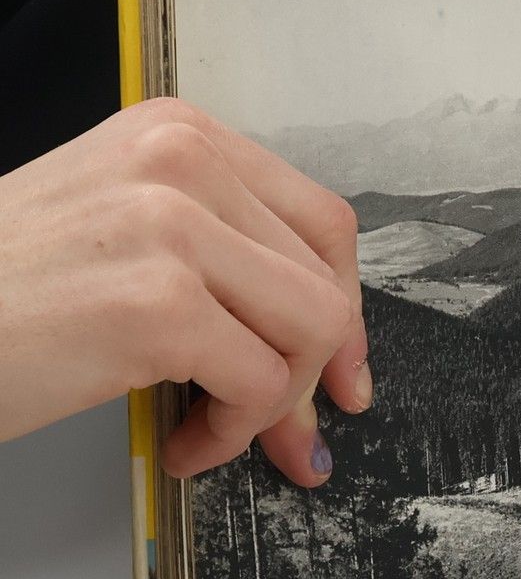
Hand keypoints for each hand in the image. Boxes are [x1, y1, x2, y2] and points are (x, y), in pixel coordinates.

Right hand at [0, 98, 369, 483]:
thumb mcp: (117, 233)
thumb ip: (219, 261)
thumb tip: (323, 346)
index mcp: (177, 135)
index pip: (321, 221)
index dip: (345, 306)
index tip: (341, 366)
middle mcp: (181, 163)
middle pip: (326, 282)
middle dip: (316, 373)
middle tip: (288, 429)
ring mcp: (172, 227)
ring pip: (311, 332)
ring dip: (271, 406)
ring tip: (211, 430)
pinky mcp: (158, 303)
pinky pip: (259, 386)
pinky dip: (229, 434)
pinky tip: (181, 444)